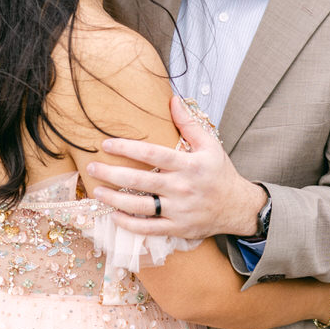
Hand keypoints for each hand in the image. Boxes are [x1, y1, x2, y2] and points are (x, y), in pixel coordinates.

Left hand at [87, 95, 267, 240]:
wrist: (237, 207)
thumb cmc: (220, 174)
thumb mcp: (209, 145)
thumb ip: (188, 124)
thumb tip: (172, 100)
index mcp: (189, 165)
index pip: (152, 154)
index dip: (127, 148)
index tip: (106, 144)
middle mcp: (182, 188)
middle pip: (141, 180)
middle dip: (112, 173)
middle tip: (92, 167)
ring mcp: (179, 210)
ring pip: (141, 206)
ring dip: (115, 199)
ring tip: (97, 191)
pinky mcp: (178, 228)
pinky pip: (149, 228)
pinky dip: (129, 224)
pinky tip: (114, 215)